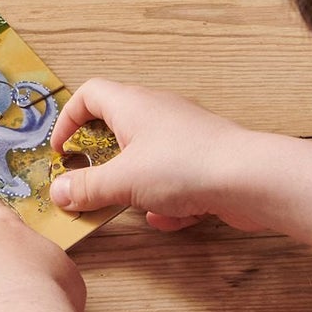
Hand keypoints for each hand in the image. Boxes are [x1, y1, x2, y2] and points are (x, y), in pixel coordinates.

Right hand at [47, 79, 258, 230]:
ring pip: (147, 158)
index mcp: (132, 105)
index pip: (89, 94)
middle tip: (91, 181)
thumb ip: (85, 188)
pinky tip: (168, 217)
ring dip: (135, 185)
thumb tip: (59, 193)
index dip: (68, 120)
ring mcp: (186, 137)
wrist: (252, 180)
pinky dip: (167, 199)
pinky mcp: (207, 161)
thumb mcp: (121, 181)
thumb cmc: (184, 166)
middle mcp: (159, 114)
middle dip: (103, 161)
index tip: (62, 150)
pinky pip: (175, 178)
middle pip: (118, 128)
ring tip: (132, 205)